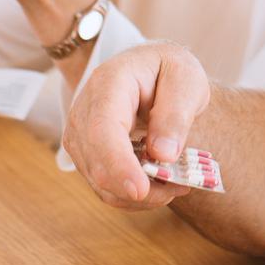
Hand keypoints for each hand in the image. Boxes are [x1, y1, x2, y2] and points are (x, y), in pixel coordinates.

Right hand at [63, 42, 209, 209]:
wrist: (151, 69)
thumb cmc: (169, 70)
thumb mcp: (185, 81)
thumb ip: (175, 115)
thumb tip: (163, 155)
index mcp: (108, 82)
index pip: (102, 128)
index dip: (118, 163)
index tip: (140, 189)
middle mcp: (84, 109)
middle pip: (96, 161)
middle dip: (137, 187)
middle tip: (181, 187)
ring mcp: (79, 133)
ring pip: (99, 181)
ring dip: (139, 194)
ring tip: (176, 184)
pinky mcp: (85, 152)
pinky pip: (103, 185)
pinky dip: (132, 195)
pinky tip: (159, 184)